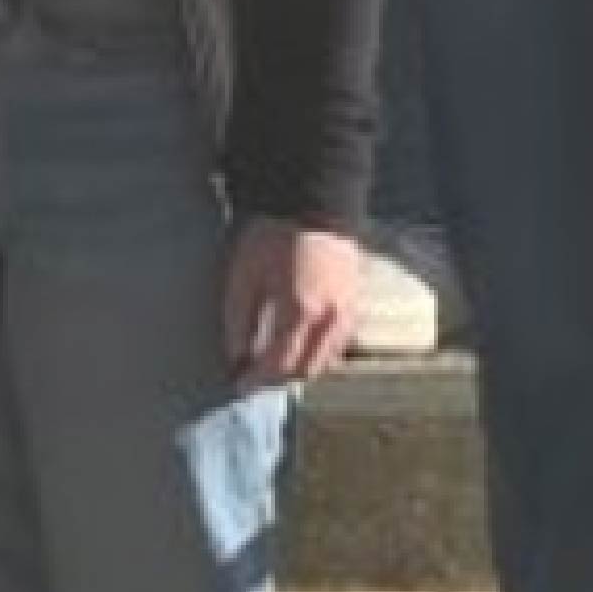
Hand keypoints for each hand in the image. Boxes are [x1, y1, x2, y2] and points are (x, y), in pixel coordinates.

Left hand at [221, 218, 363, 392]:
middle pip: (304, 370)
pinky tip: (300, 350)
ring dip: (299, 371)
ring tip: (273, 368)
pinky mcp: (357, 307)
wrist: (314, 206)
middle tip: (252, 379)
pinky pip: (339, 346)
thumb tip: (235, 358)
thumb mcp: (244, 276)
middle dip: (276, 381)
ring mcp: (348, 315)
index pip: (277, 365)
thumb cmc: (272, 238)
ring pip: (325, 363)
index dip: (255, 380)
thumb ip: (238, 321)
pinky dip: (319, 356)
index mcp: (299, 313)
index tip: (237, 385)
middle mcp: (329, 320)